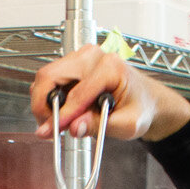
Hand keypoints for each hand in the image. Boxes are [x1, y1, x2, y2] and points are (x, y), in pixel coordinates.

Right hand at [30, 45, 189, 142]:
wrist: (146, 100)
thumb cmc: (140, 108)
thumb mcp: (127, 124)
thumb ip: (100, 126)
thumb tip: (75, 127)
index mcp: (110, 67)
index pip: (77, 93)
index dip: (62, 116)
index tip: (51, 131)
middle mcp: (93, 56)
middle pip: (50, 75)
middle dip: (43, 105)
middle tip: (45, 127)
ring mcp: (81, 58)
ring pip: (46, 77)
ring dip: (43, 102)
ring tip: (53, 123)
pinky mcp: (73, 64)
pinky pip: (50, 79)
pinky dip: (48, 98)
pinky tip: (58, 114)